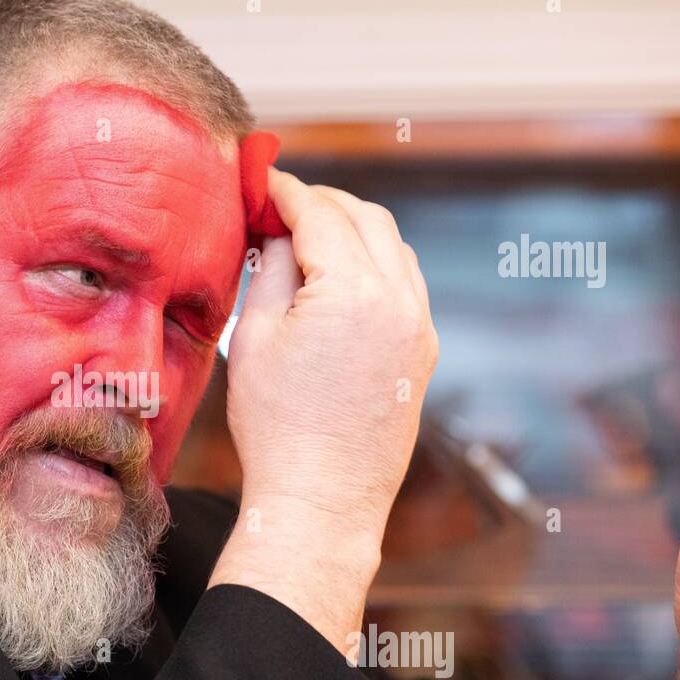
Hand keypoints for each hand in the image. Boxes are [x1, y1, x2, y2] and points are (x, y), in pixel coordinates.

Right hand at [209, 169, 437, 648]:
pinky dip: (375, 264)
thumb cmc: (276, 426)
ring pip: (393, 247)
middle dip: (323, 202)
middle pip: (366, 218)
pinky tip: (340, 277)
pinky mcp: (424, 352)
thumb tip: (280, 228)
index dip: (286, 190)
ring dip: (354, 229)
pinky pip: (406, 284)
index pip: (320, 214)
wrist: (321, 499)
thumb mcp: (255, 337)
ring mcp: (420, 327)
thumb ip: (272, 267)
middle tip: (280, 205)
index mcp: (353, 291)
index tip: (261, 179)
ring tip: (309, 238)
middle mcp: (399, 301)